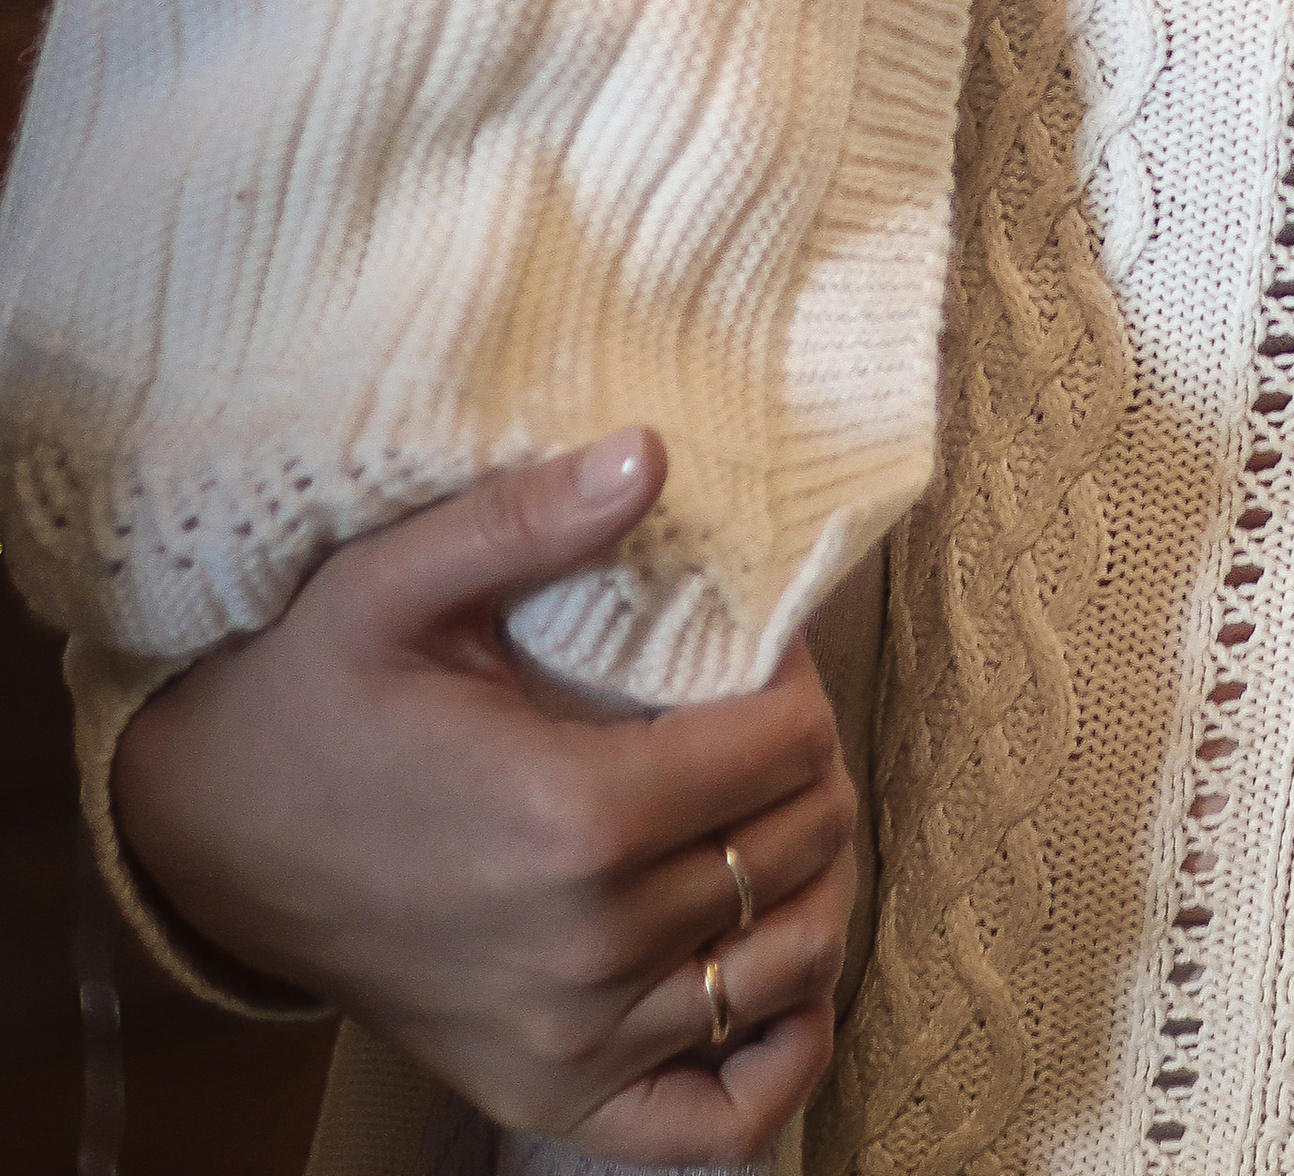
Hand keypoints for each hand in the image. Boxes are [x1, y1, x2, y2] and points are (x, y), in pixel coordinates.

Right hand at [113, 432, 863, 1162]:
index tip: (765, 652)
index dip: (799, 684)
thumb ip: (528, 518)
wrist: (212, 835)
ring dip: (815, 882)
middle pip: (797, 848)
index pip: (785, 749)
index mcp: (568, 816)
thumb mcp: (394, 580)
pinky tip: (781, 977)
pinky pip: (720, 1120)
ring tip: (778, 814)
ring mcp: (572, 1039)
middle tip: (771, 718)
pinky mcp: (549, 1097)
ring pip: (786, 964)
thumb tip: (653, 451)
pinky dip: (780, 1053)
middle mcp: (586, 945)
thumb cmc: (313, 695)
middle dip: (813, 768)